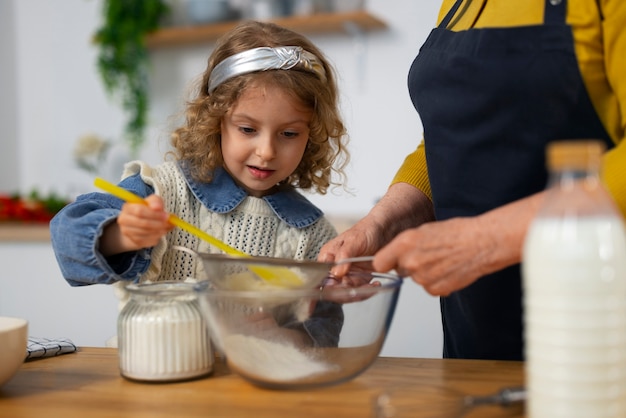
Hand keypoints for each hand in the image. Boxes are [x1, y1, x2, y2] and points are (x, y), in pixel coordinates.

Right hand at [100, 194, 173, 254]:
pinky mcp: (134, 241)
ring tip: (166, 227)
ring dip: (159, 231)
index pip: (139, 211)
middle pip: (143, 223)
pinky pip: (147, 241)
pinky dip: (157, 237)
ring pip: (146, 233)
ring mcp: (128, 231)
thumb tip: (158, 207)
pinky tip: (160, 232)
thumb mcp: (152, 201)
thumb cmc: (147, 210)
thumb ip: (156, 202)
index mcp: (128, 207)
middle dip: (159, 224)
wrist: (140, 223)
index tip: (166, 215)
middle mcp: (124, 219)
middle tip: (168, 223)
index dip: (154, 214)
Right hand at [319, 183, 434, 281]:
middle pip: (333, 289)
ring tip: (371, 285)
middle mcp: (335, 268)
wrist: (385, 231)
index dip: (329, 286)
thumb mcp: (354, 241)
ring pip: (346, 292)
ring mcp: (347, 274)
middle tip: (360, 290)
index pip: (321, 278)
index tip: (342, 288)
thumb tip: (336, 272)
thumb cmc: (366, 230)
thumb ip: (344, 256)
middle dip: (345, 292)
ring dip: (358, 293)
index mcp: (328, 257)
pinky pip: (359, 291)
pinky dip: (367, 291)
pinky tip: (375, 284)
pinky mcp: (359, 278)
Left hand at [373, 217, 493, 295]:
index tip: (389, 262)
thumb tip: (396, 253)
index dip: (386, 262)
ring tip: (443, 260)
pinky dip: (437, 281)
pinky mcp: (435, 289)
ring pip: (416, 279)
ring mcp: (423, 278)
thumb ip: (406, 244)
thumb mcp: (424, 230)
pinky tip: (449, 269)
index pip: (379, 262)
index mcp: (405, 243)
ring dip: (426, 273)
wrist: (482, 243)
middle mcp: (411, 261)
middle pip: (400, 270)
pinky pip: (430, 288)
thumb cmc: (457, 232)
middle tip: (428, 255)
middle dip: (410, 265)